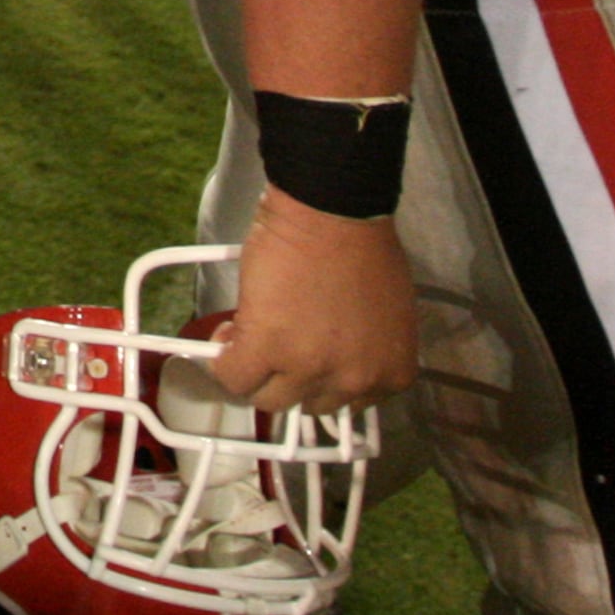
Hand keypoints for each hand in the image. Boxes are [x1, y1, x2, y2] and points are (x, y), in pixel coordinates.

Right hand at [211, 189, 418, 415]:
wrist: (333, 209)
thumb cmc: (363, 244)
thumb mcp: (385, 313)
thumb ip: (365, 344)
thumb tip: (334, 351)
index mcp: (391, 373)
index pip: (350, 403)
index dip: (321, 377)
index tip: (306, 358)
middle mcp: (354, 383)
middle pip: (310, 404)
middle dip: (290, 376)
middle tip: (278, 343)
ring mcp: (308, 370)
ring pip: (268, 398)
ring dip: (256, 370)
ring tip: (248, 334)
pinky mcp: (265, 348)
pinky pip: (233, 376)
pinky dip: (223, 359)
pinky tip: (228, 333)